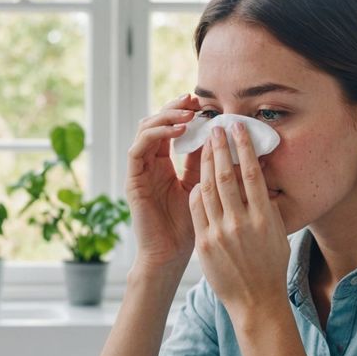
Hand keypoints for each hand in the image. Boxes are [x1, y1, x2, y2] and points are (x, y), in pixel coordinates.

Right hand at [125, 93, 202, 273]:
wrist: (172, 255)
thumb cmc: (190, 225)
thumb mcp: (202, 185)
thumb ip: (206, 162)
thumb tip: (224, 135)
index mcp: (164, 164)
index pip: (170, 127)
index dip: (184, 111)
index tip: (204, 102)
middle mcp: (149, 163)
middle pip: (155, 122)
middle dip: (174, 107)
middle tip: (195, 100)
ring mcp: (139, 171)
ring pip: (145, 129)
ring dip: (166, 116)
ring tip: (189, 112)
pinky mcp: (133, 180)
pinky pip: (138, 149)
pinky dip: (157, 134)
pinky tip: (178, 130)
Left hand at [189, 123, 290, 315]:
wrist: (256, 300)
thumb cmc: (270, 265)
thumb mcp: (277, 232)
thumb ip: (267, 206)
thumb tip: (260, 178)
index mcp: (264, 216)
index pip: (252, 173)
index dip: (244, 147)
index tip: (239, 129)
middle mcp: (242, 222)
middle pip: (227, 175)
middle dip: (220, 148)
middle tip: (216, 127)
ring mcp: (221, 233)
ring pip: (208, 188)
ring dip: (206, 163)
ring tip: (205, 145)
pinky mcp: (205, 243)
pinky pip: (197, 209)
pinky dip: (196, 189)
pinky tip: (197, 176)